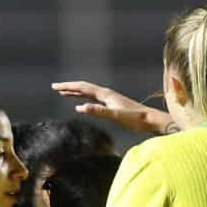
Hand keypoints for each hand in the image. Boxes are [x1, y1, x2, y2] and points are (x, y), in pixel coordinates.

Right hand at [52, 80, 175, 135]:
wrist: (150, 120)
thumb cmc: (135, 119)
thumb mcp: (116, 116)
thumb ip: (98, 111)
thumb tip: (80, 108)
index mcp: (106, 94)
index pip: (83, 88)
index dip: (68, 87)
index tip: (55, 87)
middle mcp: (107, 94)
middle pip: (84, 88)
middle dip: (69, 87)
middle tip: (55, 87)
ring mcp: (110, 99)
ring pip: (88, 93)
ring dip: (75, 92)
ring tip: (63, 93)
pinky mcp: (112, 105)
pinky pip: (94, 99)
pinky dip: (84, 99)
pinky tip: (81, 104)